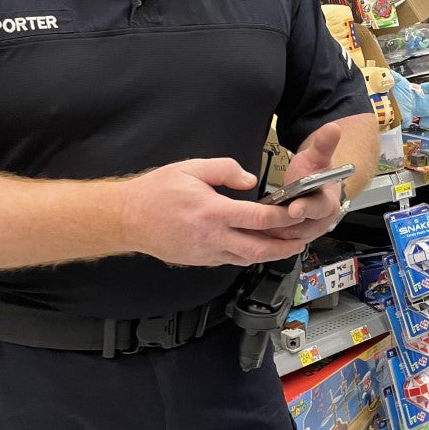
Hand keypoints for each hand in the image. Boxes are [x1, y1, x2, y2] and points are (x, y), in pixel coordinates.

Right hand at [120, 157, 331, 267]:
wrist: (126, 218)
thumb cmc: (156, 192)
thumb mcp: (190, 168)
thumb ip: (224, 170)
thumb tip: (250, 180)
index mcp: (213, 212)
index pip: (259, 219)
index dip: (283, 218)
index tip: (297, 213)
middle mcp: (212, 237)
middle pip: (260, 249)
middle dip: (285, 247)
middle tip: (302, 241)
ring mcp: (207, 253)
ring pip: (247, 259)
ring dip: (270, 255)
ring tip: (286, 246)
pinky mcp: (200, 261)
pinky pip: (231, 260)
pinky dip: (249, 256)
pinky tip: (258, 247)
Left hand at [262, 122, 345, 245]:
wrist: (316, 188)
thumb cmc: (316, 175)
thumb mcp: (318, 157)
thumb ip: (324, 144)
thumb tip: (333, 129)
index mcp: (328, 204)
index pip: (318, 209)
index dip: (306, 209)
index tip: (294, 208)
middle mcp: (317, 223)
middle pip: (298, 228)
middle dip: (279, 224)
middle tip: (259, 218)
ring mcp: (304, 234)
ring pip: (285, 238)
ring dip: (268, 233)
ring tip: (250, 226)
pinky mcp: (290, 240)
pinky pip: (276, 243)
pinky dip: (263, 238)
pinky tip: (248, 231)